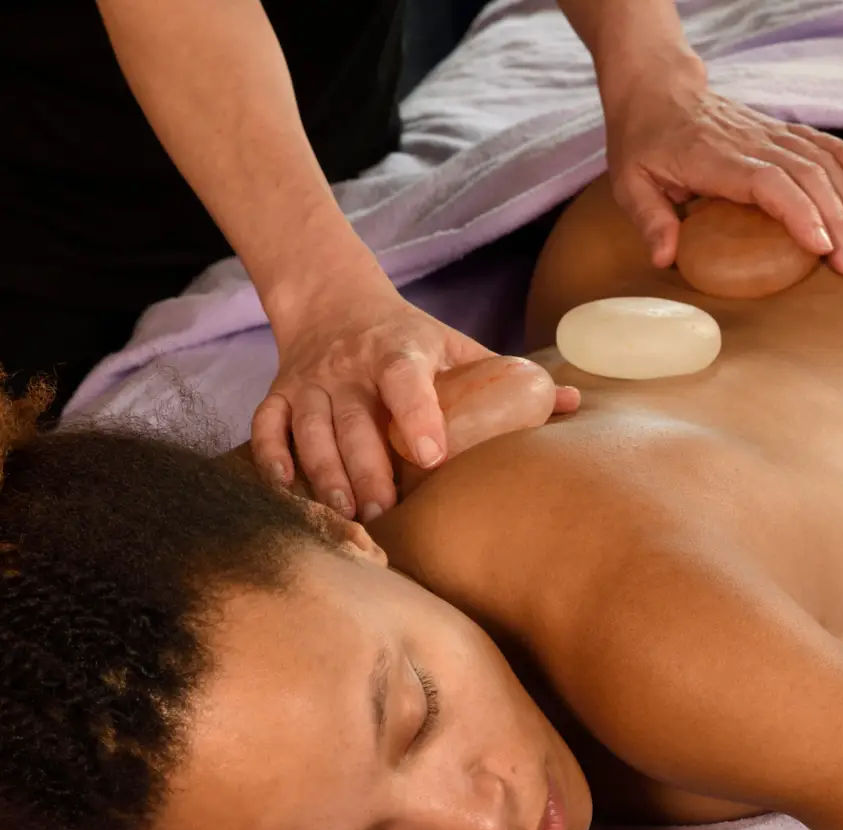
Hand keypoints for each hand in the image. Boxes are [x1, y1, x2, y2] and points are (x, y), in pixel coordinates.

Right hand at [253, 287, 493, 522]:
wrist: (333, 302)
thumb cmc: (408, 338)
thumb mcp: (455, 345)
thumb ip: (506, 375)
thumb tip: (573, 403)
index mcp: (399, 349)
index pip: (405, 378)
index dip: (418, 415)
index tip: (432, 456)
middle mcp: (349, 366)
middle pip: (353, 420)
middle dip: (367, 469)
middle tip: (384, 512)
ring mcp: (311, 381)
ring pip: (310, 430)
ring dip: (324, 474)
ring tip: (345, 513)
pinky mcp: (281, 392)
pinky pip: (267, 426)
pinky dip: (271, 457)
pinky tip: (286, 489)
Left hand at [602, 50, 842, 276]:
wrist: (654, 88)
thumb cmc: (641, 140)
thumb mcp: (629, 183)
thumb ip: (649, 221)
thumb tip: (665, 259)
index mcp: (714, 158)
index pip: (769, 183)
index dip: (799, 212)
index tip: (821, 245)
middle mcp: (749, 142)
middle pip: (806, 177)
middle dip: (836, 220)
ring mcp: (766, 133)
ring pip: (820, 161)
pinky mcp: (774, 130)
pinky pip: (817, 141)